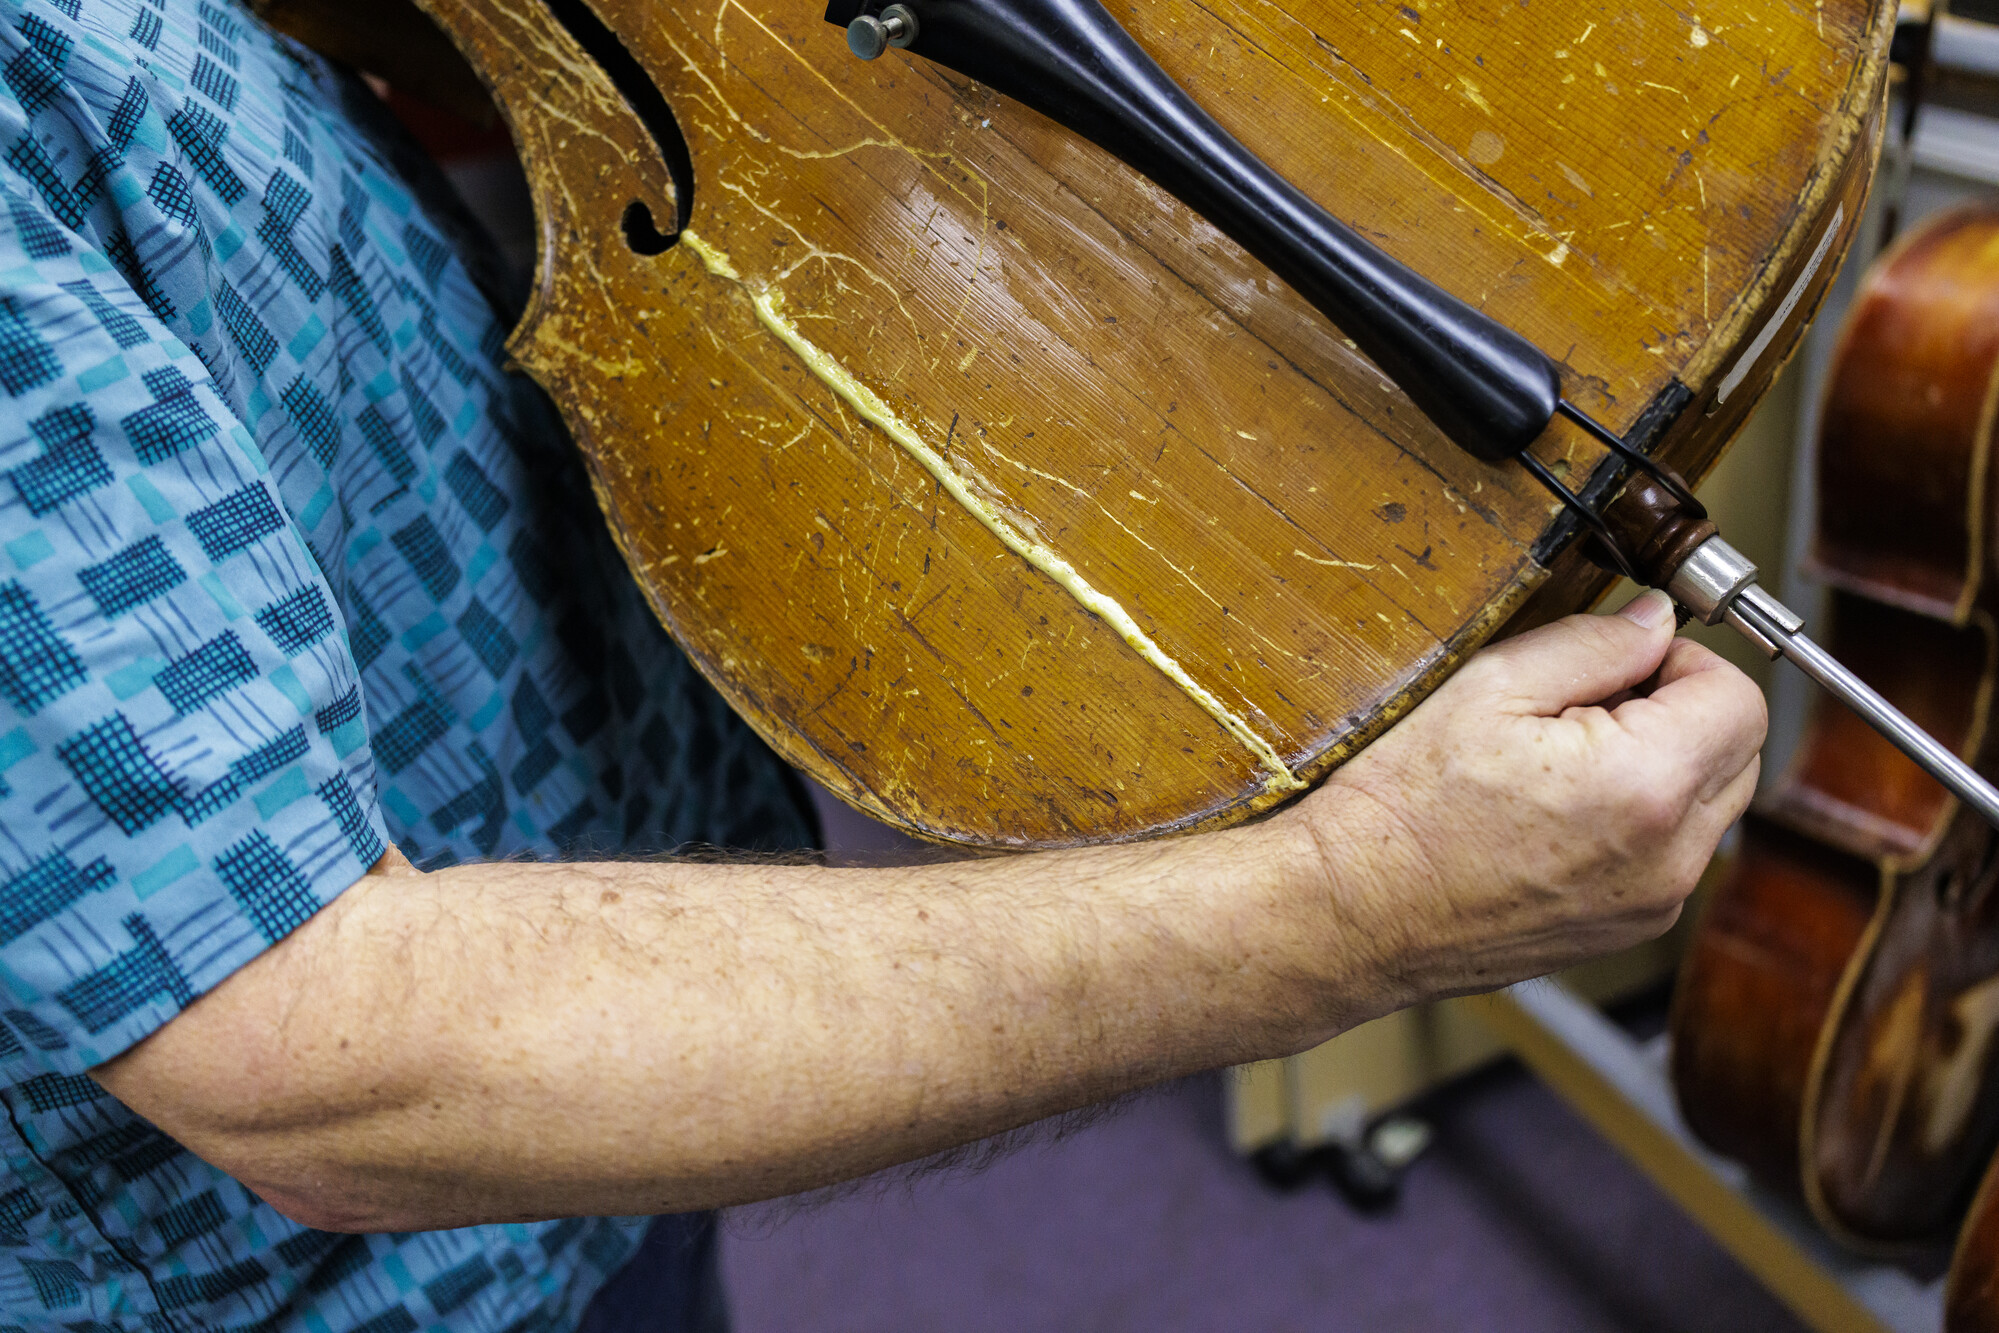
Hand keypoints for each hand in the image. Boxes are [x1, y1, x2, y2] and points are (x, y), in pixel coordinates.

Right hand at [1282, 589, 1764, 1016]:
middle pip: (1742, 754)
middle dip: (1684, 713)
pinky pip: (1673, 854)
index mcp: (1646, 785)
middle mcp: (1670, 857)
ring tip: (1567, 761)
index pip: (1741, 698)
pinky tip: (1558, 810)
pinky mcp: (1630, 929)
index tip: (1627, 662)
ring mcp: (1654, 904)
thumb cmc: (1402, 809)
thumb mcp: (1490, 688)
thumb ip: (1594, 643)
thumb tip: (1655, 621)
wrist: (1355, 910)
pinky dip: (1640, 821)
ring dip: (1665, 768)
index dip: (1685, 662)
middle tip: (1593, 703)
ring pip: (1711, 807)